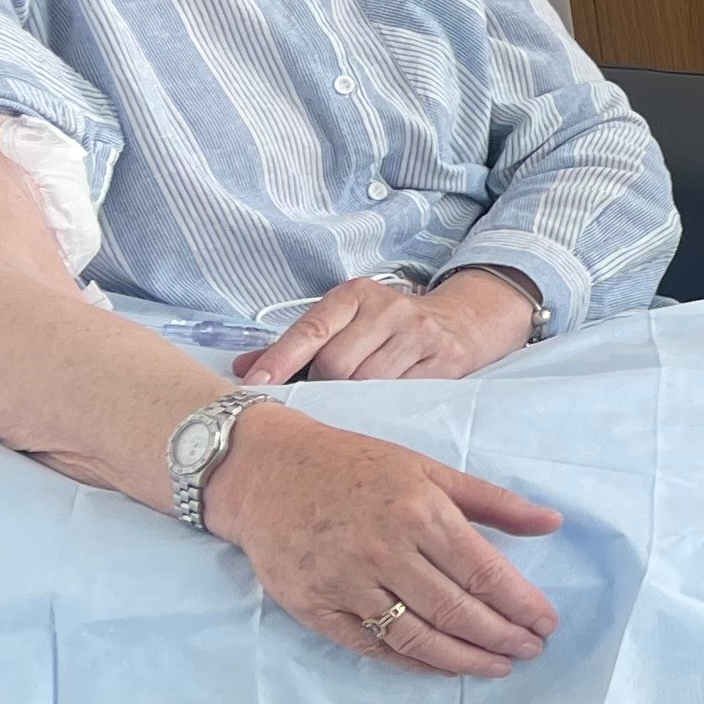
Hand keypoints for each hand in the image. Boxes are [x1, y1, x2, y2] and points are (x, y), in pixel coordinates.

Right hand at [201, 404, 561, 676]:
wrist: (266, 472)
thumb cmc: (354, 466)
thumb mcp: (427, 469)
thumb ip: (492, 501)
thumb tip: (553, 523)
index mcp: (419, 512)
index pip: (482, 571)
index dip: (519, 603)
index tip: (546, 623)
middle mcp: (384, 550)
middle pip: (455, 609)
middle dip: (501, 636)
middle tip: (530, 650)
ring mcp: (346, 583)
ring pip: (416, 636)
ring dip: (463, 659)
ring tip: (496, 666)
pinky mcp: (315, 608)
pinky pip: (372, 646)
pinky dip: (412, 662)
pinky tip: (441, 667)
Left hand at [235, 269, 536, 384]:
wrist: (462, 321)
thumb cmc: (388, 328)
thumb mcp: (346, 322)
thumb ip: (296, 345)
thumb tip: (240, 368)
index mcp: (356, 295)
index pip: (310, 329)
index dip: (279, 360)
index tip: (253, 384)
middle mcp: (389, 308)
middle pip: (335, 364)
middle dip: (320, 388)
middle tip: (317, 401)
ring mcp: (419, 334)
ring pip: (367, 383)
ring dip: (351, 401)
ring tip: (347, 405)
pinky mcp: (444, 360)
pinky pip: (400, 395)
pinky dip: (382, 407)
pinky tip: (377, 408)